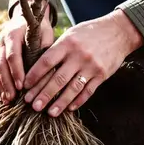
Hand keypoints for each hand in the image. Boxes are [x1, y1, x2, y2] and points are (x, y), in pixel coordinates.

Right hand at [0, 4, 53, 103]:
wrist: (24, 16)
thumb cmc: (38, 27)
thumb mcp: (45, 34)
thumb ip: (45, 50)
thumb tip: (50, 72)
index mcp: (13, 34)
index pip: (12, 55)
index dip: (16, 71)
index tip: (22, 86)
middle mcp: (1, 41)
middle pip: (1, 65)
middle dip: (7, 83)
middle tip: (13, 98)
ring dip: (2, 86)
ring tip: (7, 101)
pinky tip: (4, 96)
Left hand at [23, 10, 143, 117]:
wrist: (118, 31)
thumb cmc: (89, 32)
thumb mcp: (71, 34)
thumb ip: (57, 49)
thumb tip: (37, 68)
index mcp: (67, 43)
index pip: (46, 62)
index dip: (34, 76)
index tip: (25, 86)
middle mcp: (78, 55)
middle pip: (58, 79)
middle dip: (44, 94)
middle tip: (33, 105)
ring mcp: (91, 66)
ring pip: (73, 88)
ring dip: (60, 103)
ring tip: (49, 113)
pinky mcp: (102, 75)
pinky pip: (88, 91)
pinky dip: (78, 101)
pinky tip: (69, 109)